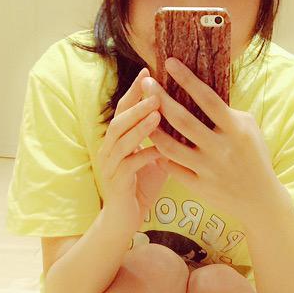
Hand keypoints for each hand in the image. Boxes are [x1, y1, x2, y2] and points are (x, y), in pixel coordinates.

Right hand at [95, 68, 167, 234]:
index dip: (134, 91)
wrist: (124, 220)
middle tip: (155, 90)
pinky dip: (145, 155)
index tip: (149, 72)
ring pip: (120, 139)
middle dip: (137, 104)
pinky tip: (160, 149)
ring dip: (140, 125)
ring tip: (158, 112)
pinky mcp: (117, 182)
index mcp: (117, 141)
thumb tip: (184, 117)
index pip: (124, 109)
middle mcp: (109, 149)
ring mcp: (110, 165)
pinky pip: (129, 164)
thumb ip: (161, 139)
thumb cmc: (140, 188)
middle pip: (119, 119)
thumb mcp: (153, 159)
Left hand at [148, 58, 279, 222]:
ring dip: (153, 128)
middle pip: (183, 120)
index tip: (169, 63)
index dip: (187, 79)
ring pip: (171, 147)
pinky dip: (160, 155)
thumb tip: (203, 91)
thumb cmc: (254, 158)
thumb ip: (228, 112)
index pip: (208, 99)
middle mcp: (220, 148)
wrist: (260, 200)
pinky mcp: (199, 186)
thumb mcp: (249, 130)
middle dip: (161, 99)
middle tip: (146, 84)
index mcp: (235, 130)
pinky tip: (150, 143)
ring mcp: (208, 169)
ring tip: (141, 114)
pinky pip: (173, 168)